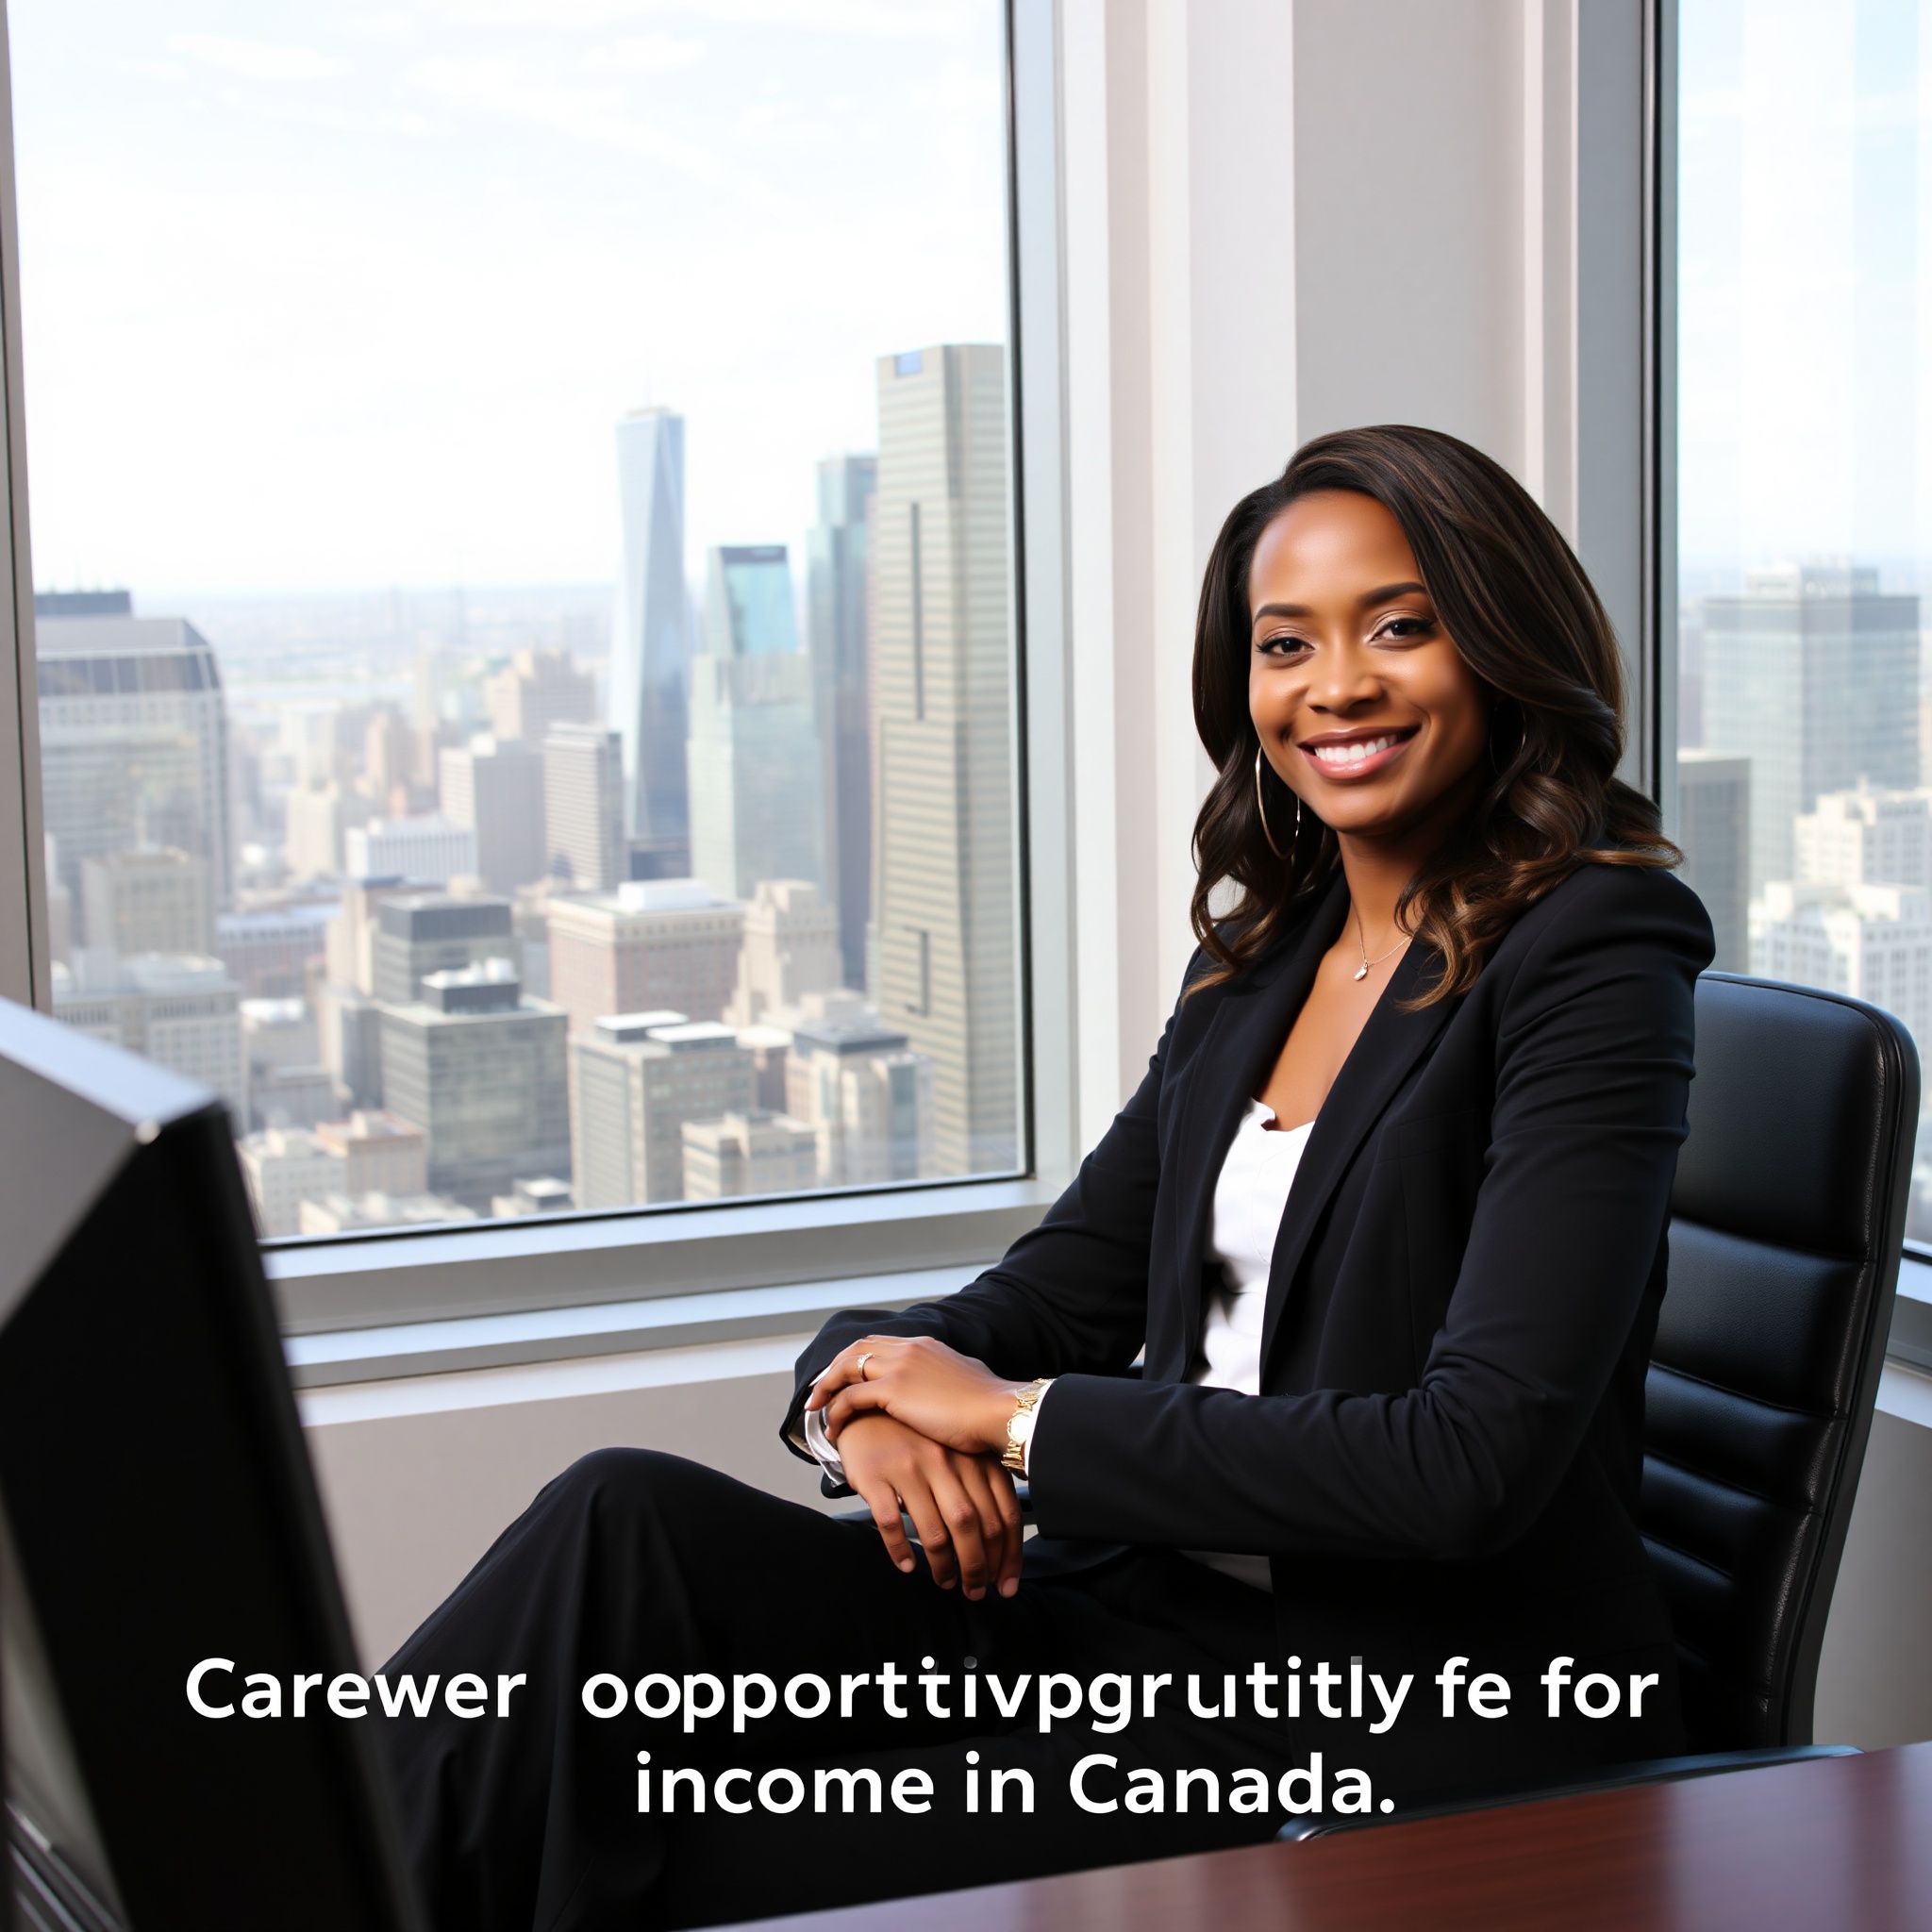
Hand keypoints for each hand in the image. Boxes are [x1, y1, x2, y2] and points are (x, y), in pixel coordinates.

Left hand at [806, 1334, 1022, 1457]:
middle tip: (820, 1390)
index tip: (843, 1377)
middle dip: (833, 1368)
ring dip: (826, 1387)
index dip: (855, 1359)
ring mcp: (899, 1366)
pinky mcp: (893, 1390)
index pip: (878, 1344)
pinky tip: (834, 1430)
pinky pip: (850, 1397)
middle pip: (856, 1349)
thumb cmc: (988, 1408)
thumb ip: (948, 1379)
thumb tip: (947, 1390)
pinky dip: (837, 1411)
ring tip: (816, 1408)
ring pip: (846, 1368)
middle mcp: (909, 1349)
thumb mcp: (965, 1381)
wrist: (999, 1412)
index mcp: (925, 1346)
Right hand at [837, 1414, 1023, 1599]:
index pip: (1002, 1515)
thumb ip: (981, 1487)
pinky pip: (890, 1523)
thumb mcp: (958, 1454)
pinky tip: (907, 1565)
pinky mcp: (875, 1475)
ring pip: (934, 1531)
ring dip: (942, 1566)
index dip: (1007, 1557)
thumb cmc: (919, 1441)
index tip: (1005, 1584)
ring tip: (945, 1581)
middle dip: (977, 1568)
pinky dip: (900, 1551)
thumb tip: (1003, 1543)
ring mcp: (908, 1467)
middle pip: (971, 1527)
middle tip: (975, 1592)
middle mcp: (944, 1461)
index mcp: (972, 1458)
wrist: (868, 1412)